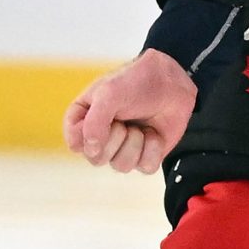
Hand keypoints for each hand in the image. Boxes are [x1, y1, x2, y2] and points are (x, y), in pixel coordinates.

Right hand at [64, 48, 196, 173]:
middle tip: (124, 120)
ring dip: (135, 143)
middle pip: (97, 159)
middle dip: (115, 138)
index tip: (104, 118)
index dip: (89, 135)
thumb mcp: (109, 93)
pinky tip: (154, 133)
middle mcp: (100, 137)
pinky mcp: (145, 155)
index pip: (75, 144)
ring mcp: (122, 148)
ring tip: (140, 125)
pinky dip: (153, 149)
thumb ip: (93, 122)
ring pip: (121, 166)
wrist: (173, 81)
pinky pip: (145, 167)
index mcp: (83, 120)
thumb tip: (92, 152)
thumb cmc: (137, 81)